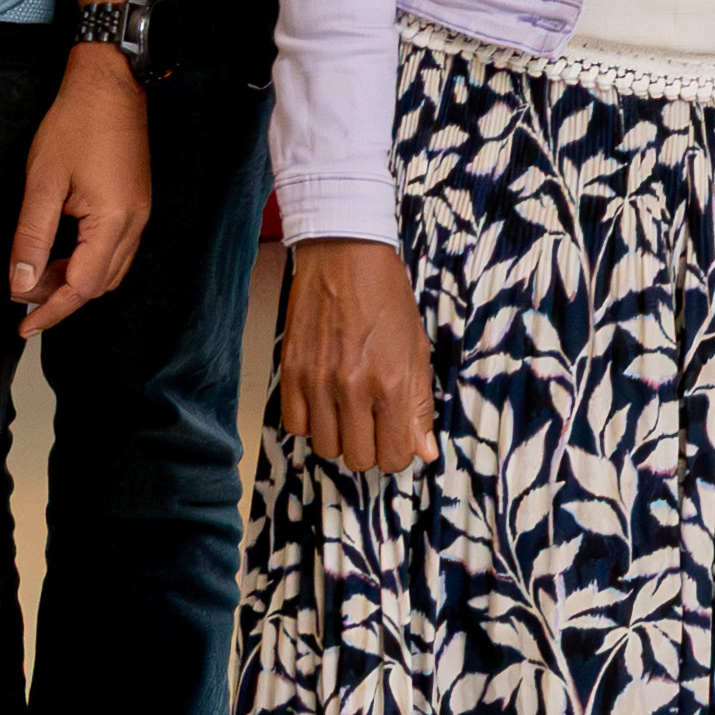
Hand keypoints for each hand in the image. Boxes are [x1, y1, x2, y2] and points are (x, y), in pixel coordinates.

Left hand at [4, 48, 154, 334]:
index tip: (24, 325)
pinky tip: (62, 252)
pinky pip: (115, 250)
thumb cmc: (76, 124)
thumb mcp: (43, 182)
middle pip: (99, 285)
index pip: (83, 286)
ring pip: (109, 270)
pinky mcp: (136, 204)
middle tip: (22, 293)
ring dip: (74, 280)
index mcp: (114, 221)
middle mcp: (134, 224)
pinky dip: (87, 261)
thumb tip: (22, 284)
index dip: (51, 310)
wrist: (109, 83)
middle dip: (60, 297)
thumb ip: (32, 238)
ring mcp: (140, 214)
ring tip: (37, 274)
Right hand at [276, 238, 438, 470]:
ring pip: (325, 448)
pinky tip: (323, 402)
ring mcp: (317, 382)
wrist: (344, 256)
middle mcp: (351, 388)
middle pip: (358, 459)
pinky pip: (295, 425)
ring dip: (339, 437)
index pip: (393, 456)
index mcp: (390, 383)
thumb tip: (424, 451)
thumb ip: (420, 405)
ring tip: (348, 411)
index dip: (397, 453)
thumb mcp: (417, 350)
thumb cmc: (386, 297)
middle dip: (370, 448)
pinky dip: (310, 422)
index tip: (395, 438)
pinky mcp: (290, 372)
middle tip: (373, 423)